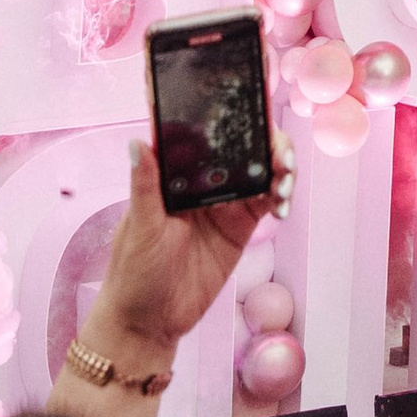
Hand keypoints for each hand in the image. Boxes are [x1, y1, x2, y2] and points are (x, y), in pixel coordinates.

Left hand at [50, 137, 287, 416]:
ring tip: (284, 179)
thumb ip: (145, 185)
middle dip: (266, 138)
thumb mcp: (139, 227)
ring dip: (279, 166)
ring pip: (259, 169)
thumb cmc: (133, 272)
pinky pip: (267, 201)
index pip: (201, 129)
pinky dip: (280, 196)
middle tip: (279, 152)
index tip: (250, 94)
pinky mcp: (240, 227)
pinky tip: (282, 203)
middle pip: (240, 144)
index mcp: (173, 172)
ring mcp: (224, 202)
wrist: (151, 322)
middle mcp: (202, 180)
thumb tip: (137, 142)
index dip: (226, 109)